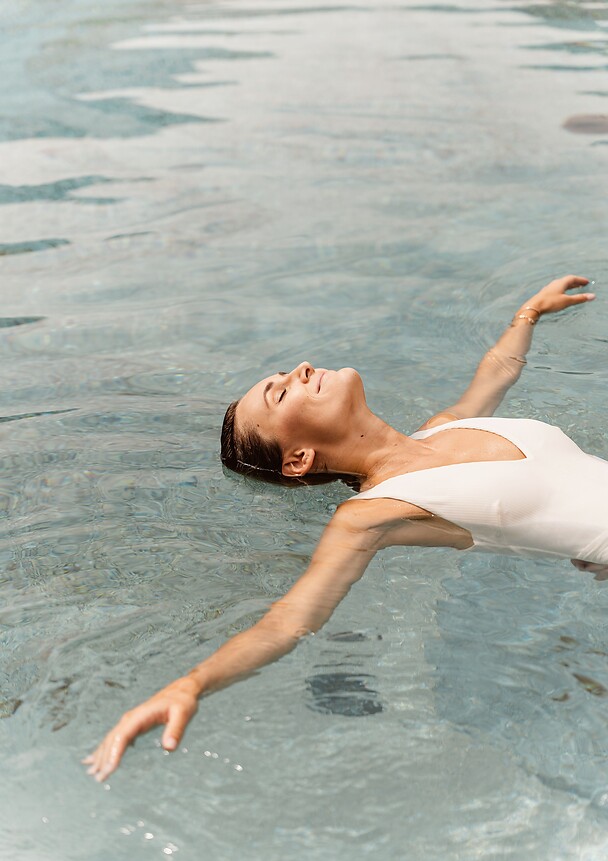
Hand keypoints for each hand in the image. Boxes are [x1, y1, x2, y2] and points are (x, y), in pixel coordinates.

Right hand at [83, 676, 198, 781]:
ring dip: (101, 755)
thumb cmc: (183, 702)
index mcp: (140, 716)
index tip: (109, 770)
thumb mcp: (183, 714)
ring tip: (91, 772)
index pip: (122, 736)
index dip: (114, 753)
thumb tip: (169, 747)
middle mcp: (131, 718)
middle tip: (98, 778)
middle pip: (113, 740)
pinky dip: (105, 749)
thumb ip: (176, 730)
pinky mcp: (133, 724)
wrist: (182, 690)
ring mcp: (130, 721)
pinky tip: (96, 759)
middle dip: (104, 759)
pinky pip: (115, 738)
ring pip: (111, 739)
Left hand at [527, 275, 594, 315]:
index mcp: (561, 283)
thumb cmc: (549, 303)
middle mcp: (555, 284)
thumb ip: (579, 298)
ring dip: (569, 286)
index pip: (573, 278)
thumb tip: (592, 296)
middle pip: (567, 281)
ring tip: (574, 289)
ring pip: (561, 285)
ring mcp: (549, 288)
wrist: (533, 308)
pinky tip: (562, 295)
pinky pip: (556, 290)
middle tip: (583, 285)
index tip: (587, 282)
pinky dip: (563, 290)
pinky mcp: (545, 294)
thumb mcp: (567, 301)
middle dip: (576, 283)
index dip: (580, 280)